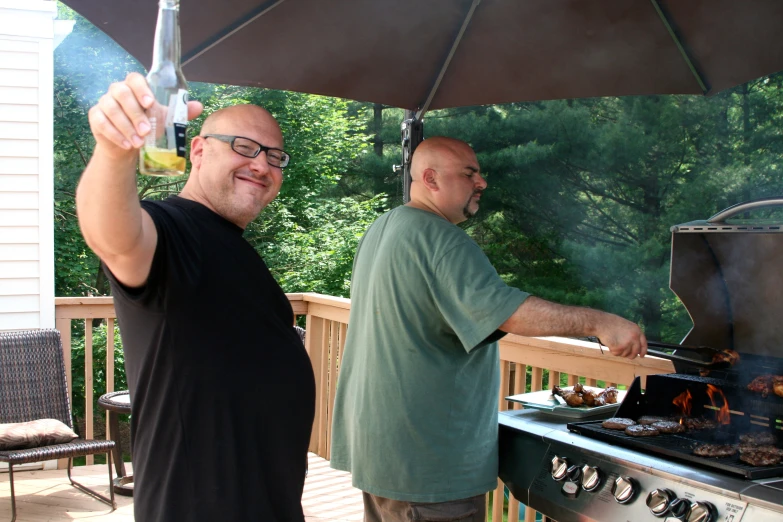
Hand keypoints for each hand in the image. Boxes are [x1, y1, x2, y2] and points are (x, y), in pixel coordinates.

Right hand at [88, 72, 203, 158]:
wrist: (128, 145)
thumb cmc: (148, 126)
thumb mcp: (164, 119)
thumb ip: (179, 112)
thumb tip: (198, 106)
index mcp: (134, 86)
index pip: (134, 78)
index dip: (141, 89)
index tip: (150, 103)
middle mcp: (117, 91)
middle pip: (122, 93)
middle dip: (135, 113)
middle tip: (147, 131)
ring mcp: (104, 102)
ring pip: (111, 109)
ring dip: (126, 127)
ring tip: (139, 142)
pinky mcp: (96, 117)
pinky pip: (101, 122)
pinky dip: (115, 134)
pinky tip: (126, 144)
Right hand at [595, 313, 646, 359]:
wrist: (602, 323)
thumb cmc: (611, 323)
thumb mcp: (627, 326)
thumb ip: (633, 335)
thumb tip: (635, 346)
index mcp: (637, 331)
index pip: (643, 344)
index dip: (643, 351)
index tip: (641, 355)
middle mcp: (634, 338)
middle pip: (635, 352)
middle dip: (630, 355)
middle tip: (623, 352)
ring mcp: (627, 343)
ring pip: (625, 354)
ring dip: (620, 352)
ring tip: (614, 342)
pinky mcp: (619, 348)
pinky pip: (617, 354)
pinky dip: (613, 351)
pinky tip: (610, 343)